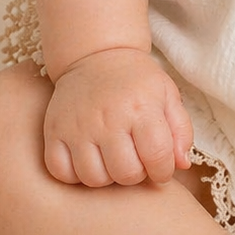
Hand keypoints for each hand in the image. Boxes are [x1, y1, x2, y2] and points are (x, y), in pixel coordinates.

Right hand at [43, 47, 193, 186]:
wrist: (97, 56)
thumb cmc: (136, 81)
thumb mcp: (168, 96)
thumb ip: (181, 131)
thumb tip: (181, 165)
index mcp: (141, 108)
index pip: (157, 157)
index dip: (163, 171)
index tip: (160, 167)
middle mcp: (108, 118)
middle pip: (125, 174)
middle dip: (136, 174)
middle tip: (135, 159)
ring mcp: (78, 126)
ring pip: (94, 178)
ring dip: (107, 176)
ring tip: (112, 159)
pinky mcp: (54, 131)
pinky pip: (62, 173)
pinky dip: (76, 175)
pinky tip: (88, 159)